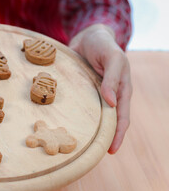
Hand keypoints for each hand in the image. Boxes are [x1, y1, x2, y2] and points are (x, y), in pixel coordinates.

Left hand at [69, 24, 131, 153]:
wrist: (89, 36)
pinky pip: (81, 107)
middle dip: (104, 139)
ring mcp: (95, 94)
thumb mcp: (112, 58)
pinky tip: (69, 125)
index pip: (121, 117)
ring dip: (90, 131)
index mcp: (122, 90)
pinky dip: (78, 117)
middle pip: (109, 122)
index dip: (118, 134)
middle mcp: (109, 95)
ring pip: (94, 117)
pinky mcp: (82, 91)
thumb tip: (112, 103)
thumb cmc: (104, 46)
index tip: (111, 150)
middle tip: (94, 154)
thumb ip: (113, 79)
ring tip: (81, 146)